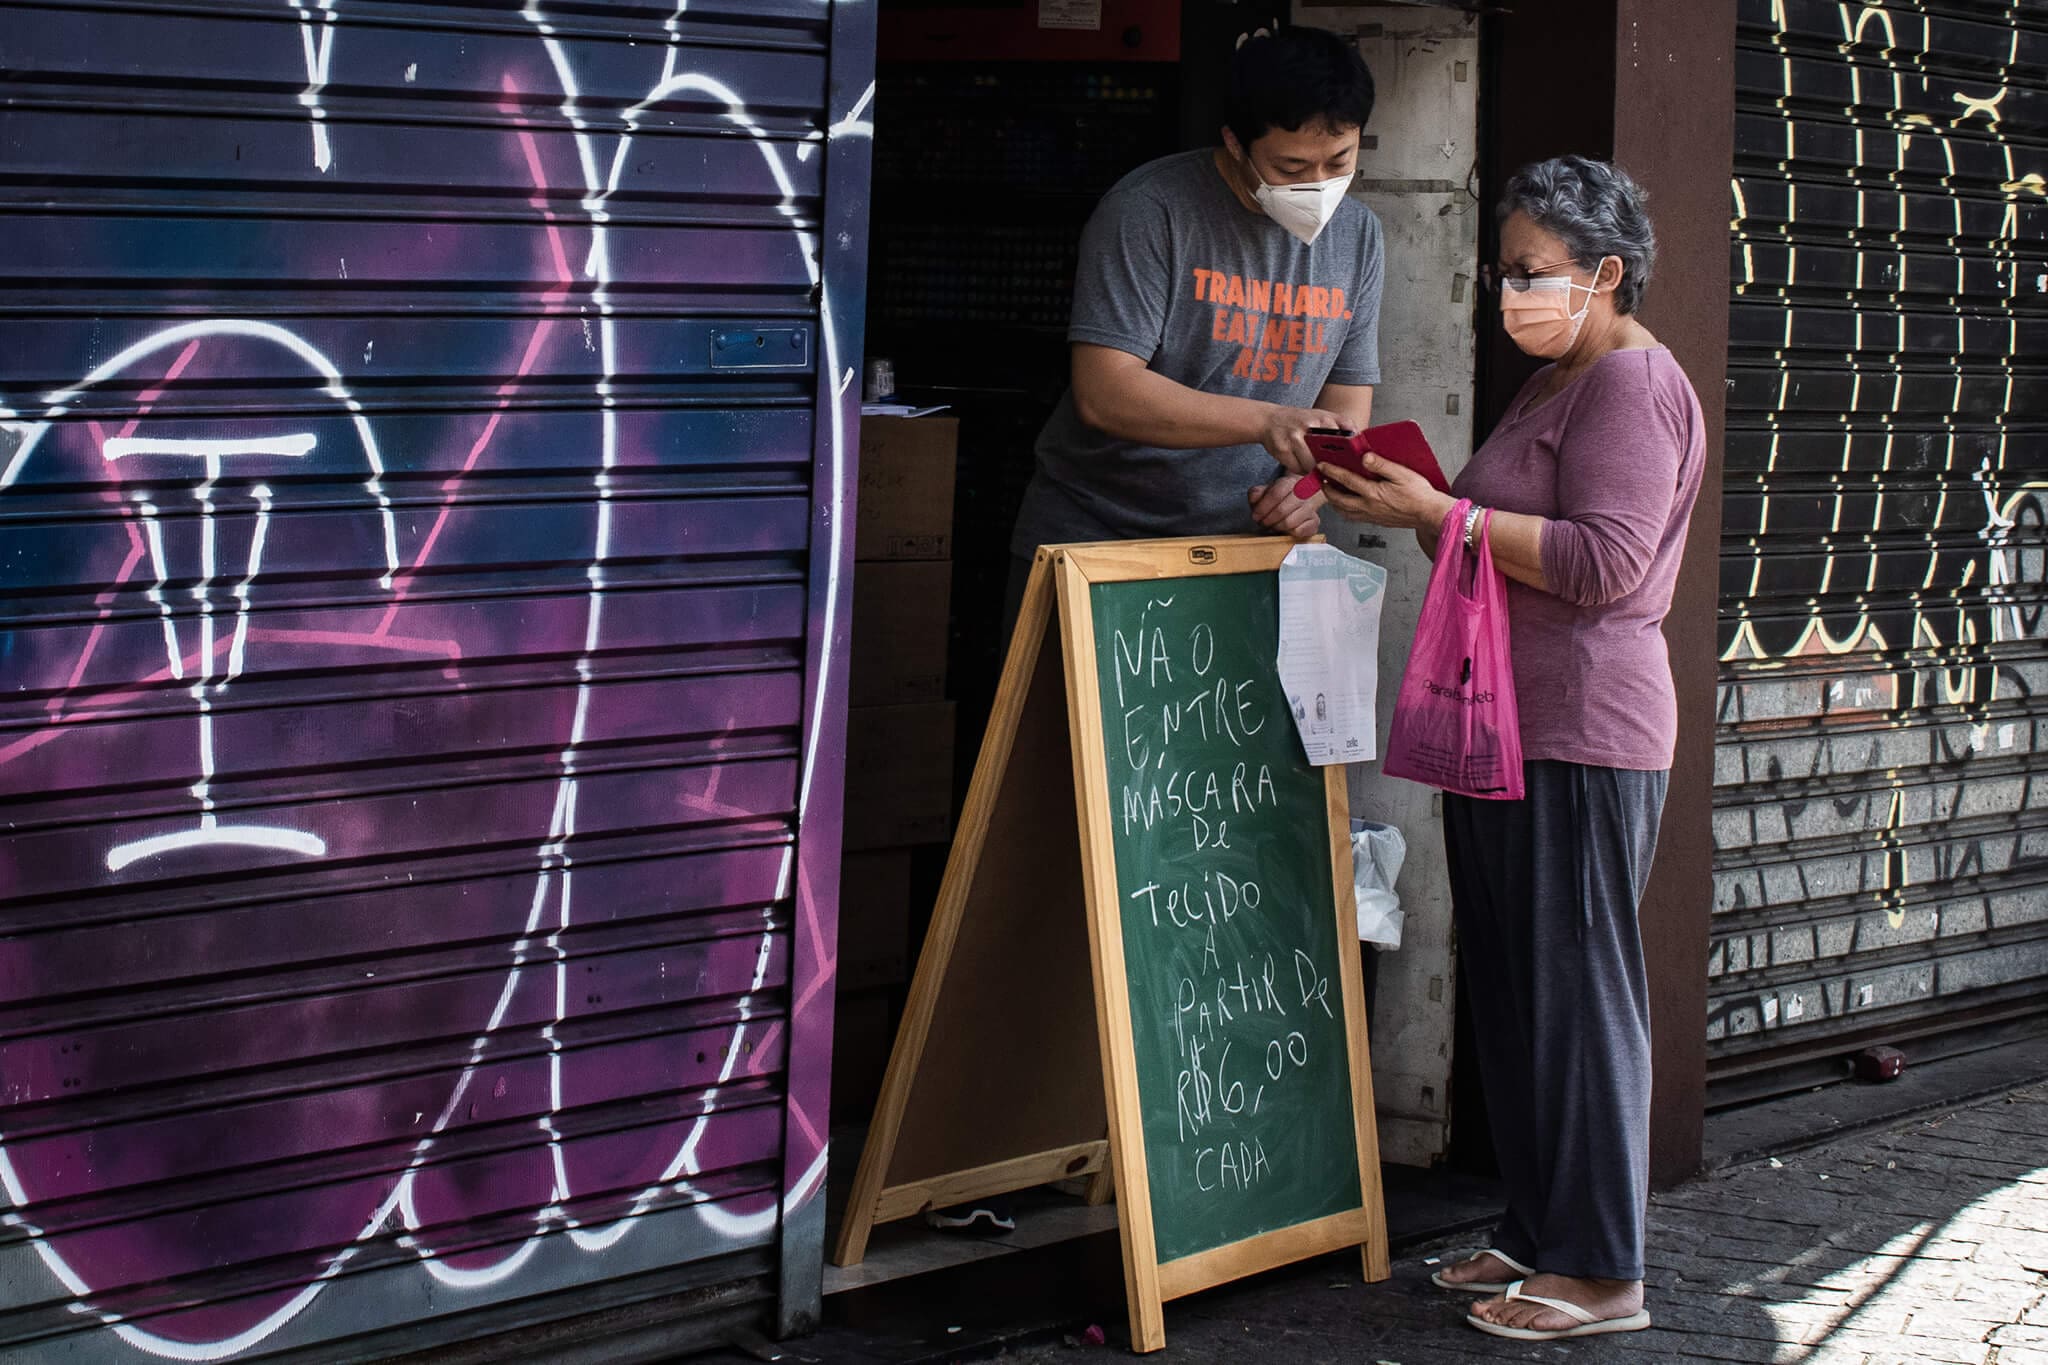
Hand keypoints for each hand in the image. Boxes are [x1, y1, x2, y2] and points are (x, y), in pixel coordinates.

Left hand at [1249, 475, 1324, 540]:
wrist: (1299, 498)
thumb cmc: (1279, 496)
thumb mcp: (1265, 491)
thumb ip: (1256, 493)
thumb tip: (1254, 498)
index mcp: (1290, 482)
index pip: (1275, 494)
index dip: (1262, 508)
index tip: (1255, 516)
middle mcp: (1304, 493)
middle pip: (1282, 510)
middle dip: (1268, 520)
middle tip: (1262, 523)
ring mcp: (1311, 507)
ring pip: (1290, 522)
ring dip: (1277, 527)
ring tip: (1272, 526)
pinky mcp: (1315, 521)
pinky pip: (1300, 531)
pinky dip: (1288, 533)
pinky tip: (1285, 529)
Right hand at [1259, 405, 1346, 475]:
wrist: (1268, 420)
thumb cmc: (1298, 420)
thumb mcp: (1321, 414)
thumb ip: (1341, 423)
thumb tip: (1359, 436)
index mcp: (1321, 418)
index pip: (1341, 438)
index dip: (1345, 453)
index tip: (1348, 462)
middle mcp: (1306, 427)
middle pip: (1326, 455)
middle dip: (1329, 464)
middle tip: (1331, 468)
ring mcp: (1293, 439)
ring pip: (1310, 465)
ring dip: (1313, 469)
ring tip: (1314, 466)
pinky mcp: (1282, 451)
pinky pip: (1297, 469)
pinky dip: (1301, 469)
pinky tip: (1300, 463)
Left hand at [1317, 452, 1454, 531]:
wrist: (1429, 514)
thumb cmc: (1419, 494)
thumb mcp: (1402, 474)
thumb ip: (1382, 465)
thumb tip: (1365, 457)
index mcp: (1374, 493)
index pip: (1346, 480)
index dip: (1332, 472)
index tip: (1322, 466)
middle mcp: (1369, 507)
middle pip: (1339, 499)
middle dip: (1327, 489)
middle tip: (1321, 479)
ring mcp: (1371, 516)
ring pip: (1344, 511)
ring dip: (1334, 501)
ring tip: (1330, 491)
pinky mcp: (1376, 521)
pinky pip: (1353, 517)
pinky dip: (1344, 510)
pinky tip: (1346, 505)